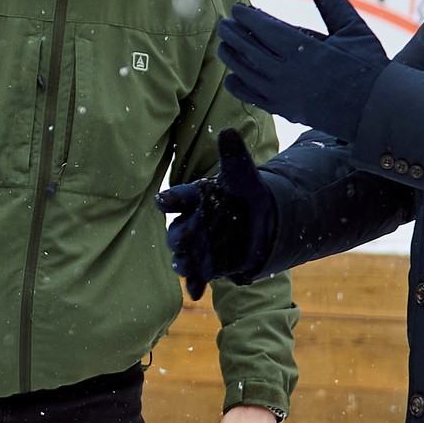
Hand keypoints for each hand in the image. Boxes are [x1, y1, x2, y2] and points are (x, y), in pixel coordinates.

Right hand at [158, 127, 276, 299]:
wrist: (259, 224)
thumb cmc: (244, 195)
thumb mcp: (243, 176)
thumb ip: (234, 156)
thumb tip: (228, 131)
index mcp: (194, 198)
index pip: (177, 198)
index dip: (171, 200)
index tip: (164, 200)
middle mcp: (190, 222)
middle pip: (177, 230)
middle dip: (178, 236)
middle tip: (181, 239)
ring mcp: (197, 246)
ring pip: (183, 255)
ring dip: (183, 261)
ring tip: (184, 265)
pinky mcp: (206, 265)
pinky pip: (196, 276)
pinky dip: (195, 284)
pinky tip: (196, 292)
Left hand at [216, 0, 387, 142]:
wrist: (377, 109)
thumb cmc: (369, 65)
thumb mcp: (353, 29)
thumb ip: (332, 3)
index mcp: (302, 50)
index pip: (263, 29)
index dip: (247, 18)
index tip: (237, 9)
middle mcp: (286, 73)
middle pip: (249, 50)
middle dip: (233, 35)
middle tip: (223, 24)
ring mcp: (283, 94)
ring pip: (247, 74)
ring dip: (232, 58)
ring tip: (223, 46)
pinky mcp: (286, 111)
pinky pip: (254, 98)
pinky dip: (240, 88)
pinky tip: (232, 78)